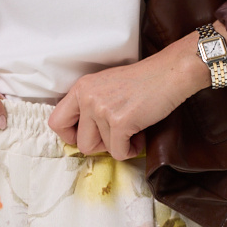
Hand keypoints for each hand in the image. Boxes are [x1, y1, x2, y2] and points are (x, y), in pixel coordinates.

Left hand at [49, 32, 226, 156]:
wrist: (171, 73)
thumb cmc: (143, 82)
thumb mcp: (106, 86)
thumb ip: (90, 105)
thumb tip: (82, 137)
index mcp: (81, 88)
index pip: (55, 122)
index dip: (70, 136)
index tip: (87, 136)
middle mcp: (87, 97)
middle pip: (79, 143)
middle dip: (99, 146)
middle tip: (115, 135)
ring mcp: (102, 110)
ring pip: (100, 150)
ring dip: (118, 146)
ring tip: (132, 130)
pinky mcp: (120, 122)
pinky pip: (119, 153)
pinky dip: (131, 150)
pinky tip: (140, 135)